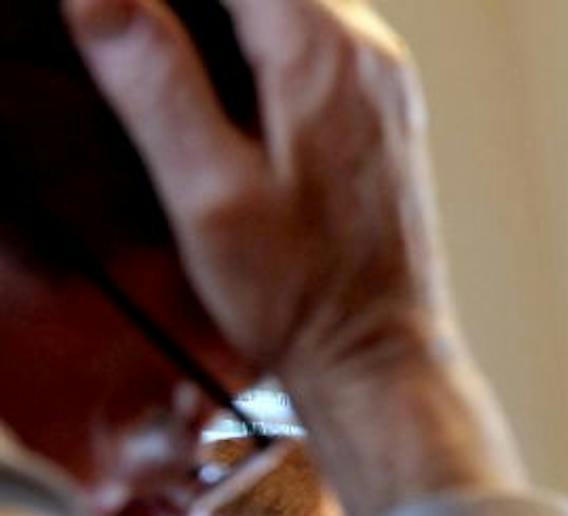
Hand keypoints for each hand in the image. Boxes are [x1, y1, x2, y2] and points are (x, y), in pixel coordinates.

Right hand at [68, 0, 521, 515]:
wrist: (378, 360)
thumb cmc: (302, 296)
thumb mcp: (206, 190)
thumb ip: (152, 79)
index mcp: (323, 52)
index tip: (118, 16)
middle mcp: (367, 52)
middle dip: (190, 1)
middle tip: (132, 38)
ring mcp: (381, 80)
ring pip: (284, 1)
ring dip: (218, 15)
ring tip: (161, 54)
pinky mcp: (380, 110)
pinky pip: (308, 36)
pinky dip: (253, 38)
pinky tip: (214, 84)